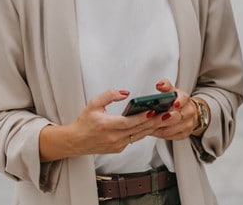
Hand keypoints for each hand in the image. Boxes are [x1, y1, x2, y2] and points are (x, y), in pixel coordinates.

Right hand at [43, 89, 164, 159]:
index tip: (154, 110)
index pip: (129, 122)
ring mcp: (117, 145)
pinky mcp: (118, 149)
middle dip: (155, 121)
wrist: (75, 141)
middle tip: (168, 114)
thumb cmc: (84, 122)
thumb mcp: (94, 104)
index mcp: (107, 126)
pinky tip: (152, 125)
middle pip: (139, 130)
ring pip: (139, 136)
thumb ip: (109, 95)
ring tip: (164, 118)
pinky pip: (134, 139)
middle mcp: (113, 138)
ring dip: (152, 127)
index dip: (143, 117)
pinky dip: (143, 132)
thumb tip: (125, 92)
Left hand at [148, 79, 198, 140]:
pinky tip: (152, 131)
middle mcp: (189, 112)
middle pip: (178, 117)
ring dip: (159, 127)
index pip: (184, 99)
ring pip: (173, 128)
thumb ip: (165, 86)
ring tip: (148, 125)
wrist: (188, 112)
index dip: (179, 101)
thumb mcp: (171, 91)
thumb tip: (160, 84)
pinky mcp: (184, 134)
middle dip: (164, 118)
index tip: (173, 104)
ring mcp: (188, 124)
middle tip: (152, 118)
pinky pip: (171, 136)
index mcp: (185, 99)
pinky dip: (160, 134)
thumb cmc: (176, 101)